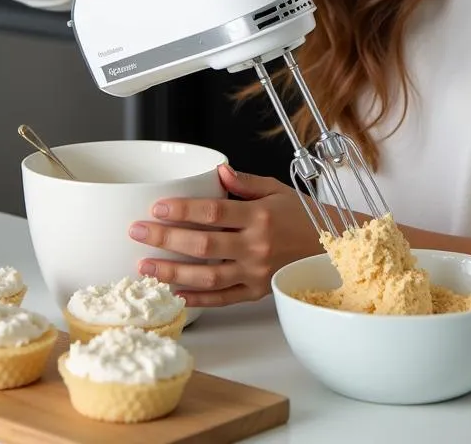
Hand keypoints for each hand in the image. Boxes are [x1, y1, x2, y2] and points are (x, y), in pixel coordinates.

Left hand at [127, 164, 321, 306]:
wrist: (333, 247)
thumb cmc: (304, 216)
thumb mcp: (277, 190)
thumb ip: (246, 182)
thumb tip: (218, 171)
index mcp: (260, 216)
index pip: (213, 212)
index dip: (182, 209)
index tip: (157, 207)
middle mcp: (256, 246)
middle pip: (202, 244)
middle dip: (165, 238)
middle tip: (137, 232)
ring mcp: (255, 272)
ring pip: (207, 276)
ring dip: (171, 271)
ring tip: (144, 266)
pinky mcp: (257, 292)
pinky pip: (222, 298)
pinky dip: (197, 298)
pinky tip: (174, 292)